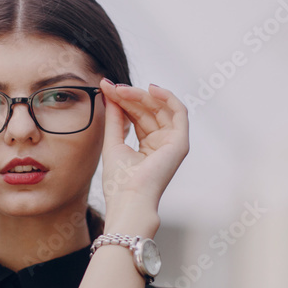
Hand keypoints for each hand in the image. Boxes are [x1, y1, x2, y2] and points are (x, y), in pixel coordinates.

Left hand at [98, 79, 189, 220]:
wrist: (129, 199)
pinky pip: (179, 111)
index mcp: (148, 147)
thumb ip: (114, 118)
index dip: (123, 101)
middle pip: (149, 110)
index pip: (138, 116)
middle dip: (130, 96)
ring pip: (161, 108)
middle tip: (112, 87)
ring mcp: (173, 142)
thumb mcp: (113, 143)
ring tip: (122, 90)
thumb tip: (110, 93)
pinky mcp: (181, 142)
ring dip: (142, 96)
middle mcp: (162, 143)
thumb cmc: (119, 181)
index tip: (106, 88)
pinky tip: (150, 89)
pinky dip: (167, 97)